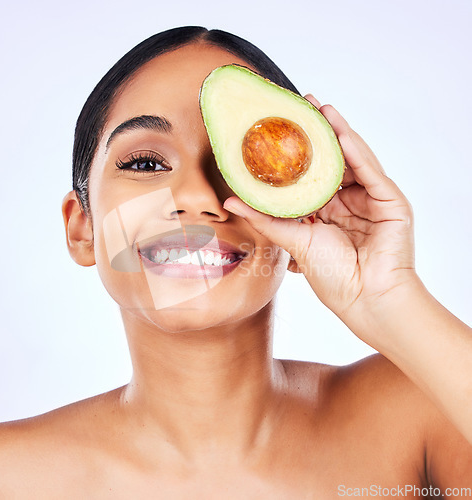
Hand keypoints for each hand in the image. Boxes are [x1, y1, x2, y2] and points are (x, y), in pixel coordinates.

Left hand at [224, 96, 417, 333]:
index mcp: (327, 211)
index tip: (282, 128)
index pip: (312, 173)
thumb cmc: (333, 276)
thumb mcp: (293, 240)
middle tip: (302, 105)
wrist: (365, 299)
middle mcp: (349, 201)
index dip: (299, 152)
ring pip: (354, 160)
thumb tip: (230, 202)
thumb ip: (264, 219)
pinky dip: (356, 152)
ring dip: (338, 132)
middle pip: (334, 160)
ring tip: (320, 108)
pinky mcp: (391, 203)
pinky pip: (371, 172)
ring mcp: (372, 200)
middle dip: (319, 133)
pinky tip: (341, 134)